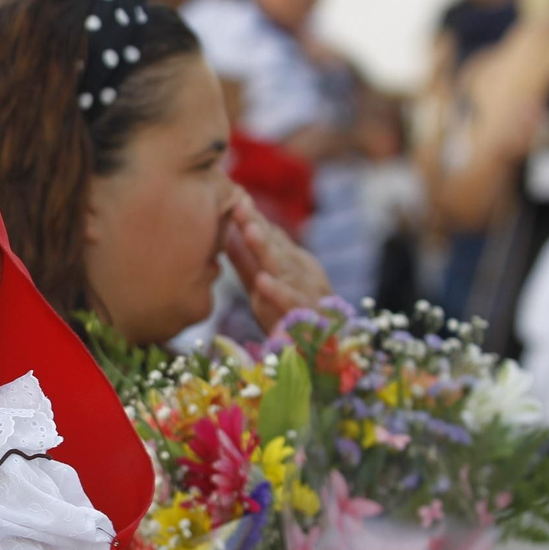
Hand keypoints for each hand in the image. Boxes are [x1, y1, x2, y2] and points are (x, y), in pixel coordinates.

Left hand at [223, 188, 332, 332]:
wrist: (324, 353)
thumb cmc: (287, 314)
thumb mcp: (260, 284)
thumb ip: (245, 261)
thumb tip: (225, 231)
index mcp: (289, 262)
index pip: (268, 235)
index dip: (252, 217)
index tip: (233, 196)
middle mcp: (300, 272)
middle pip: (275, 245)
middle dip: (257, 224)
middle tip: (238, 203)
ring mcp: (305, 292)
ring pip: (285, 268)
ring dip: (266, 249)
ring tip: (248, 229)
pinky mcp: (307, 317)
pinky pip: (292, 303)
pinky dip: (278, 292)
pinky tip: (262, 280)